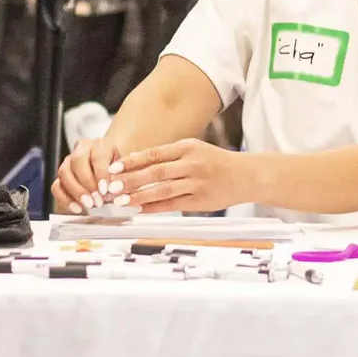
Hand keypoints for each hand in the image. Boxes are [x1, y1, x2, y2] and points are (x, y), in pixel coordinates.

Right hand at [53, 133, 125, 213]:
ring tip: (89, 205)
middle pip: (77, 161)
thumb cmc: (120, 173)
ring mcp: (68, 161)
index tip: (105, 190)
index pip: (97, 156)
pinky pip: (56, 186)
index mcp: (101, 145)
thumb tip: (115, 188)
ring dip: (76, 191)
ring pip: (64, 172)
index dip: (100, 173)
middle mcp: (82, 149)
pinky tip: (77, 208)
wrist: (112, 173)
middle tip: (97, 200)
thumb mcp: (126, 173)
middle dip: (86, 183)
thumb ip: (122, 178)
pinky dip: (65, 198)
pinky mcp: (61, 177)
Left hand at [117, 139, 256, 213]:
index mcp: (187, 147)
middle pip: (155, 172)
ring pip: (162, 190)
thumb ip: (168, 156)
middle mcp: (191, 164)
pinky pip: (173, 205)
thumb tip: (136, 163)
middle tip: (111, 186)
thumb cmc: (215, 162)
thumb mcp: (194, 150)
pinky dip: (155, 207)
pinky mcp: (200, 201)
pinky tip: (140, 209)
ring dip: (139, 196)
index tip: (113, 168)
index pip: (153, 154)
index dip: (131, 161)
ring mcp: (196, 183)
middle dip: (131, 180)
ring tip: (121, 201)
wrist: (246, 175)